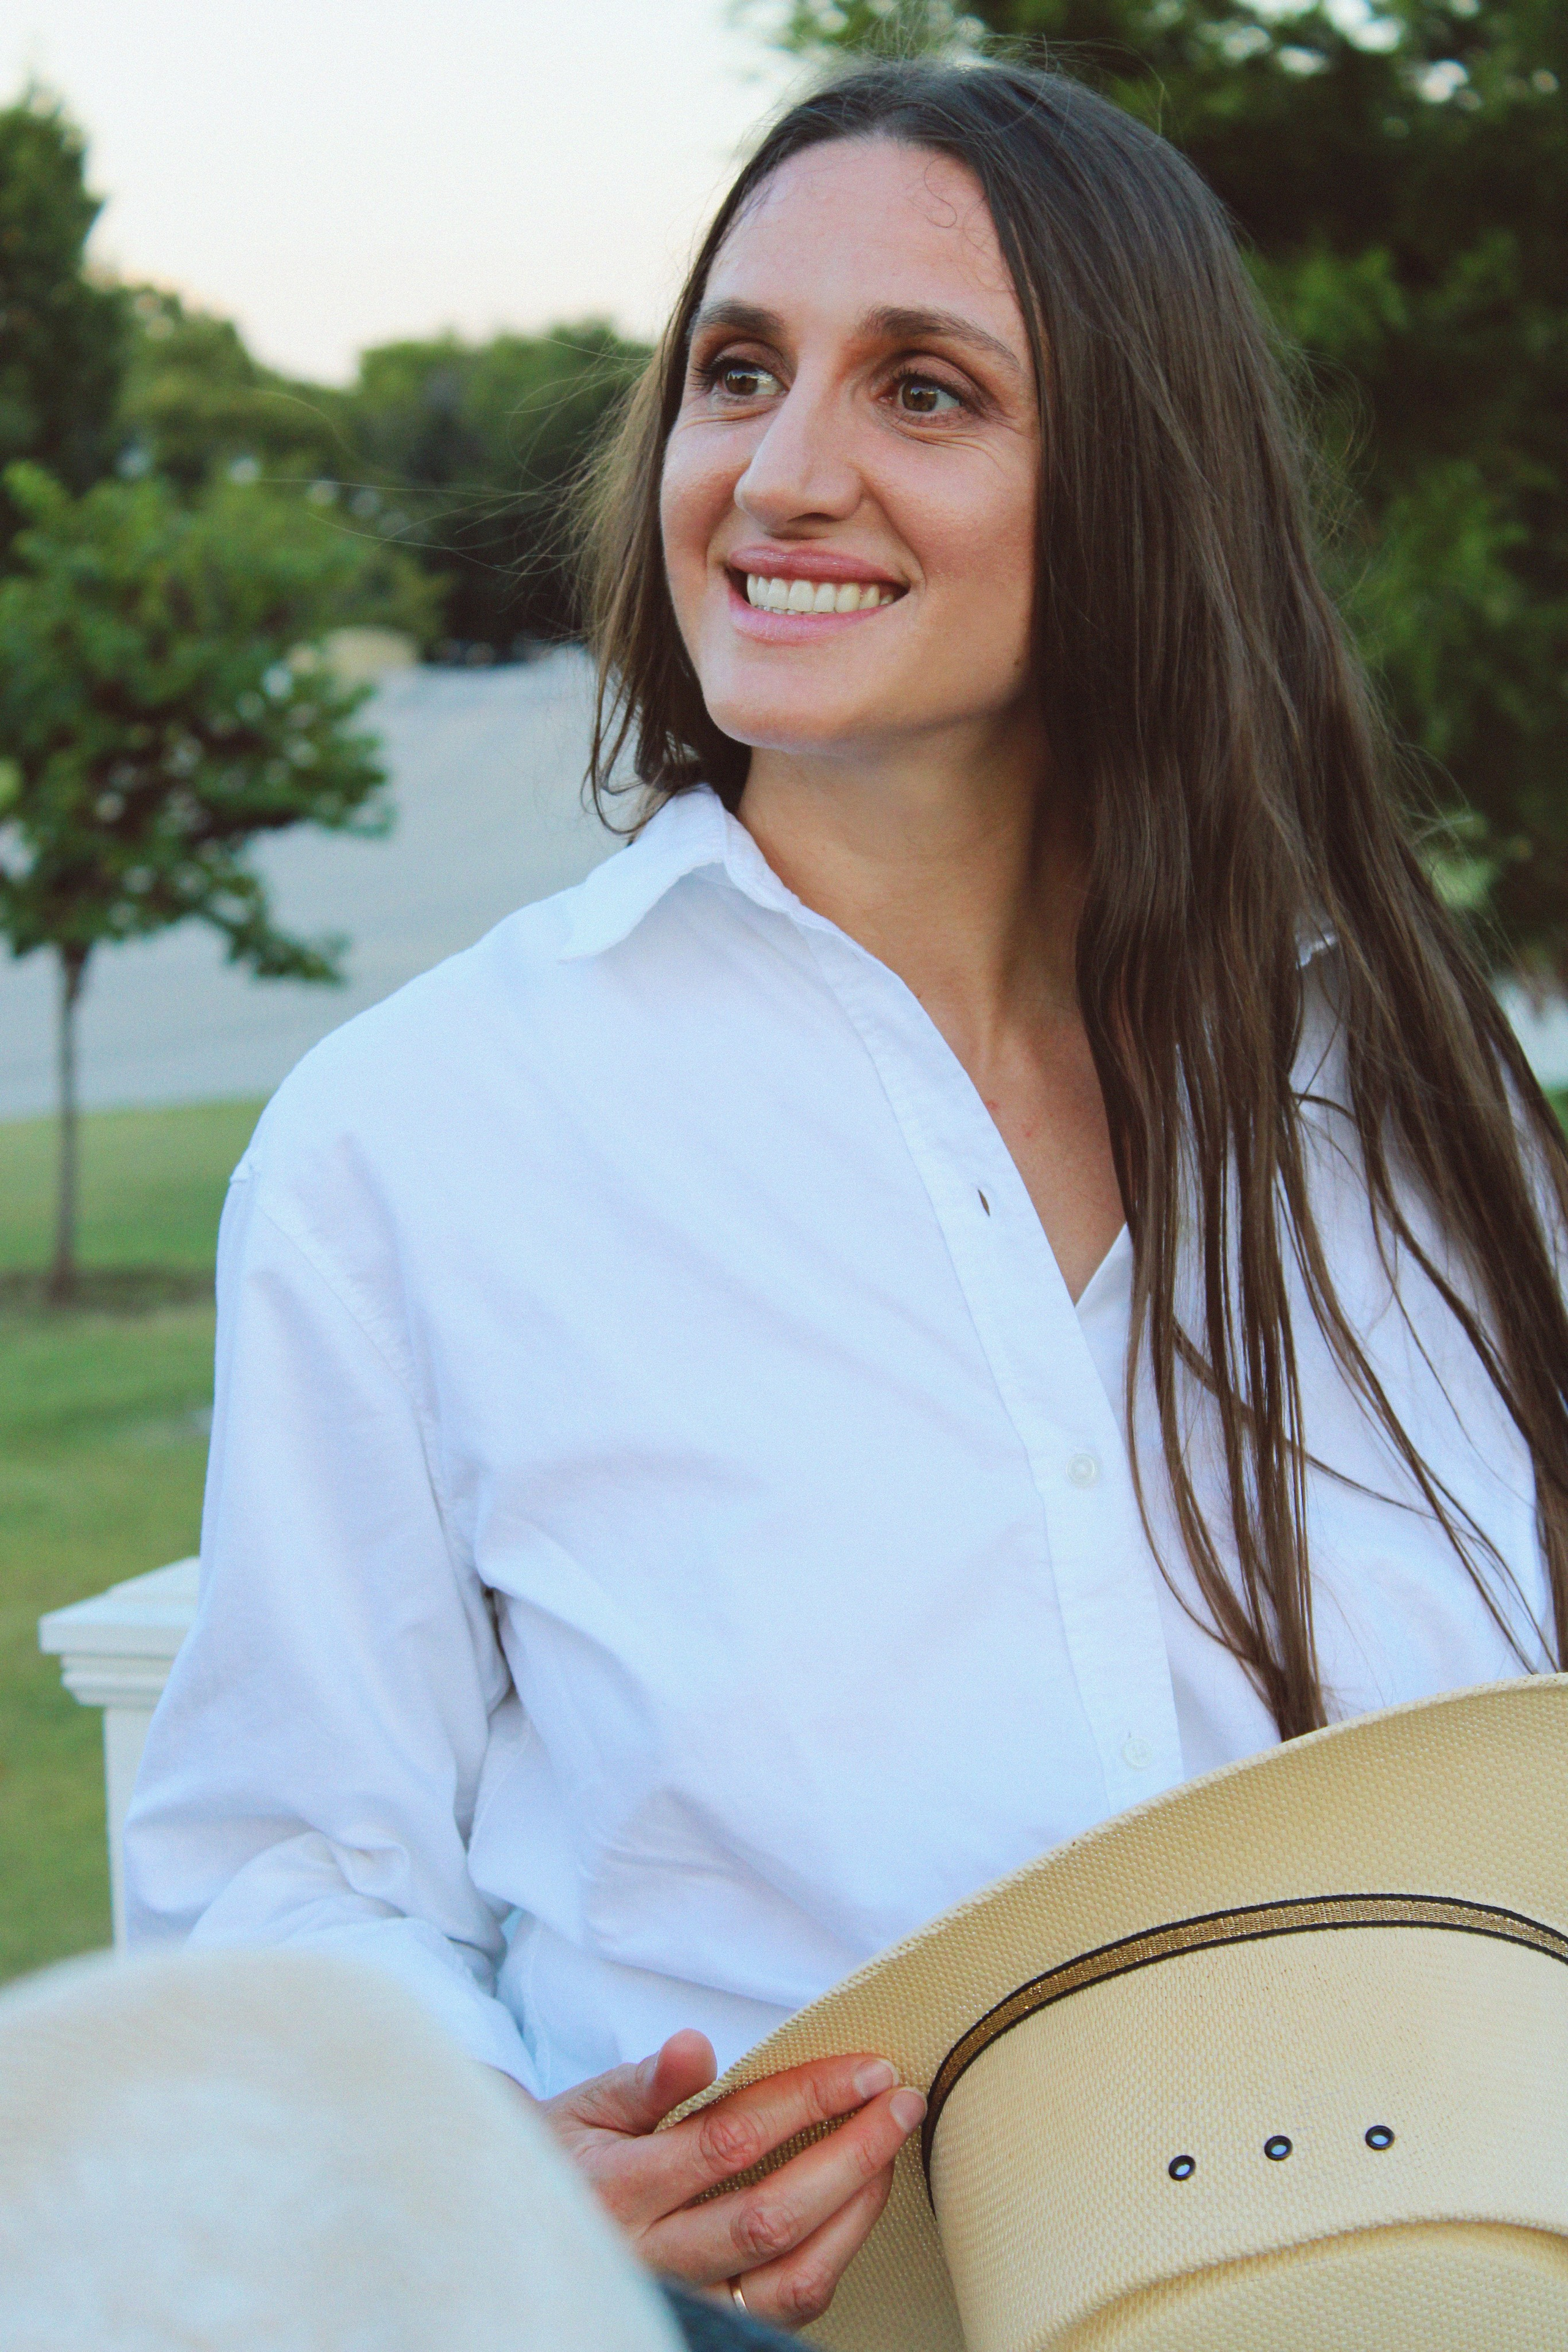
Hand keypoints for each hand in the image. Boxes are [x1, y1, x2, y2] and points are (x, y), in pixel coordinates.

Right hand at [535, 2029, 925, 2331]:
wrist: (532, 2233)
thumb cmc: (570, 2155)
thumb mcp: (589, 2106)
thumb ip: (647, 2082)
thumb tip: (695, 2045)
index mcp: (618, 2190)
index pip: (729, 2141)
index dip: (805, 2100)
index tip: (863, 2068)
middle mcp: (653, 2259)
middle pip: (769, 2215)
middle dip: (850, 2154)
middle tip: (900, 2102)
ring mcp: (686, 2304)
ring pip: (788, 2279)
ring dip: (855, 2213)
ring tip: (889, 2153)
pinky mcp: (712, 2330)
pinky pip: (785, 2312)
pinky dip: (833, 2259)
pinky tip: (855, 2208)